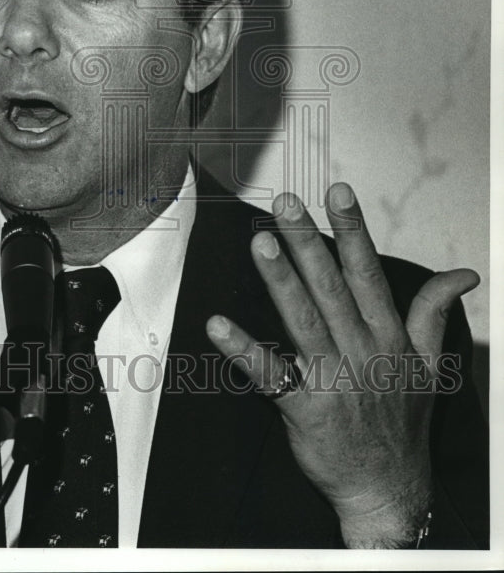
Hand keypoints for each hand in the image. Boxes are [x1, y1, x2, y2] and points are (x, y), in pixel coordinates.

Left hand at [205, 183, 478, 547]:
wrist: (389, 490)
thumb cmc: (403, 422)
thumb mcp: (431, 364)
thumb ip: (434, 312)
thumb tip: (463, 274)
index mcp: (388, 336)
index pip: (368, 273)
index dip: (353, 230)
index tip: (337, 191)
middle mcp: (362, 351)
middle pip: (331, 288)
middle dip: (309, 243)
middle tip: (285, 204)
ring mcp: (333, 380)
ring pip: (304, 321)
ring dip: (281, 282)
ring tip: (261, 244)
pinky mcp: (305, 409)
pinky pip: (272, 376)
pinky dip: (245, 352)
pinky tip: (219, 326)